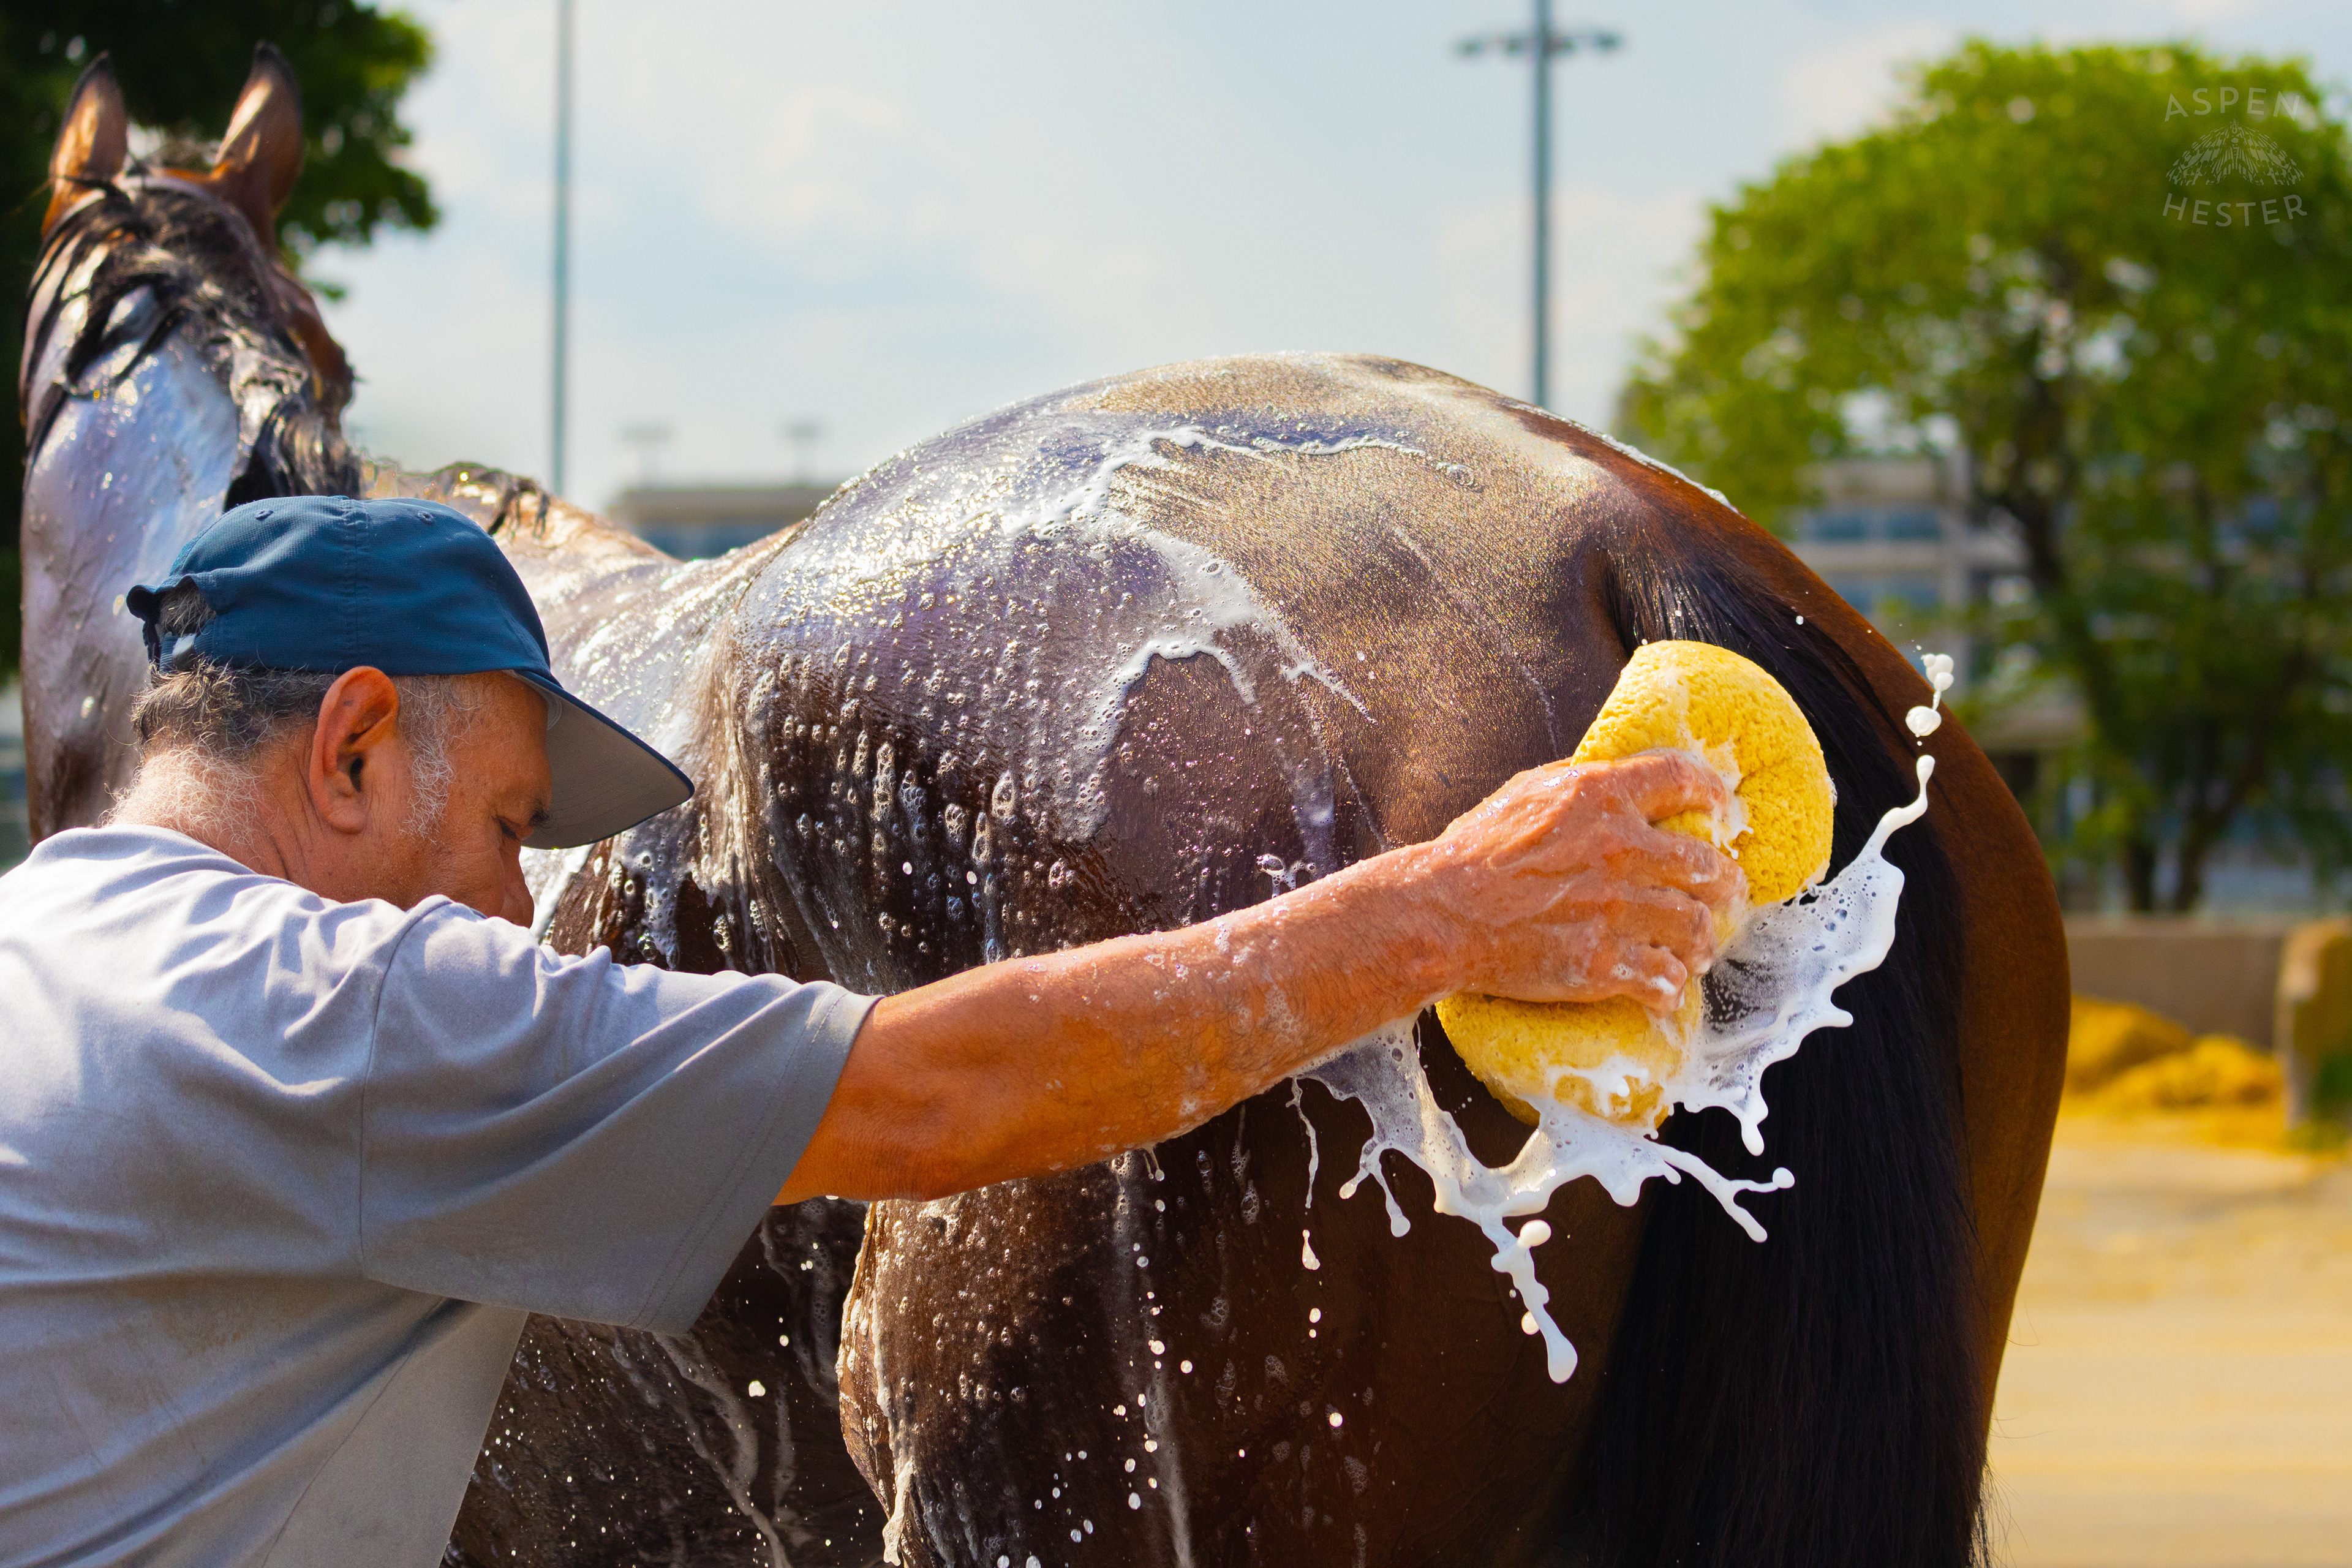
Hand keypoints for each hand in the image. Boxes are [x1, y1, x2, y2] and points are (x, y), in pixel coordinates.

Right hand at [1412, 750, 1746, 1013]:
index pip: (1683, 781)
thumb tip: (1615, 777)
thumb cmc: (1473, 853)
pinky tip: (1664, 987)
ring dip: (1702, 941)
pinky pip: (1662, 979)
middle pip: (1707, 866)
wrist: (1440, 915)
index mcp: (1601, 797)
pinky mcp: (1601, 963)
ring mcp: (1614, 910)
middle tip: (1724, 893)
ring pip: (1695, 927)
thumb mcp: (1524, 792)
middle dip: (1724, 883)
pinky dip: (1669, 986)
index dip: (1712, 794)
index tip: (1721, 811)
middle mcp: (1619, 849)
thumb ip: (1577, 783)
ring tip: (1697, 949)